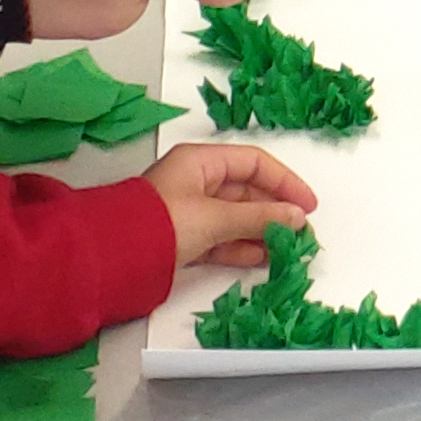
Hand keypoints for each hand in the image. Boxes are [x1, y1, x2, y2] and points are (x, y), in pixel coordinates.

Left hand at [150, 139, 318, 267]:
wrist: (112, 258)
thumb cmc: (162, 223)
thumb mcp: (216, 217)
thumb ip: (260, 218)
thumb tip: (296, 218)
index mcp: (200, 162)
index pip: (254, 163)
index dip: (285, 181)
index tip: (308, 205)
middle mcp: (196, 181)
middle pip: (247, 191)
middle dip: (275, 211)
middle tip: (301, 233)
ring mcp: (190, 211)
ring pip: (236, 217)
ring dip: (262, 231)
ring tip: (287, 248)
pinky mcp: (184, 238)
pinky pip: (222, 238)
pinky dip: (241, 247)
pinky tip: (261, 257)